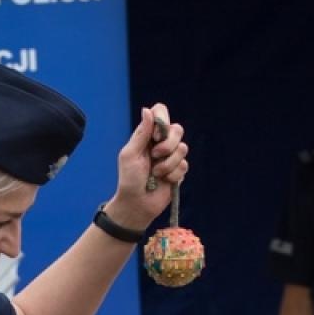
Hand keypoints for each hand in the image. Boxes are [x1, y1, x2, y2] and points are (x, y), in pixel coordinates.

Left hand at [101, 103, 189, 230]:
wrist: (137, 204)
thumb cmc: (129, 180)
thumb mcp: (130, 155)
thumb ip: (141, 134)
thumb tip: (147, 110)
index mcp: (148, 135)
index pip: (160, 113)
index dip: (163, 119)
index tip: (156, 134)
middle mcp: (161, 143)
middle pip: (177, 129)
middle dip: (168, 144)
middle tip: (155, 155)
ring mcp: (172, 157)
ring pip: (183, 148)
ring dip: (168, 163)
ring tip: (156, 174)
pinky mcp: (179, 171)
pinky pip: (184, 165)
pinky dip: (172, 174)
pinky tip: (163, 181)